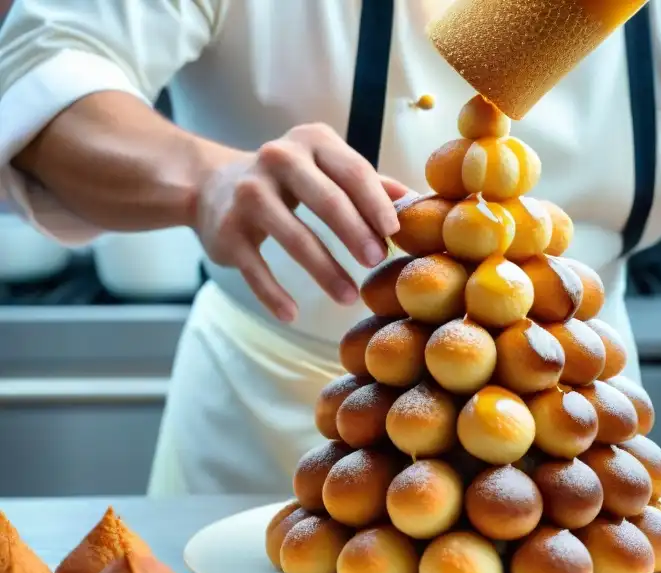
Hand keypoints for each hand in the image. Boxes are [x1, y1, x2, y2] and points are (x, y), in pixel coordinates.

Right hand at [193, 123, 409, 321]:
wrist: (212, 186)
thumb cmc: (289, 182)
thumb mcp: (327, 169)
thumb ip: (370, 185)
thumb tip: (419, 203)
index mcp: (312, 141)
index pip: (353, 171)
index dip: (375, 203)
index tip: (393, 233)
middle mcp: (277, 159)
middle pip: (327, 200)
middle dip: (355, 233)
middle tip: (376, 261)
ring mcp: (248, 194)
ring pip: (294, 236)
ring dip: (325, 270)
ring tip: (349, 296)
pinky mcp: (227, 229)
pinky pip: (255, 266)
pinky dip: (273, 294)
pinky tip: (291, 314)